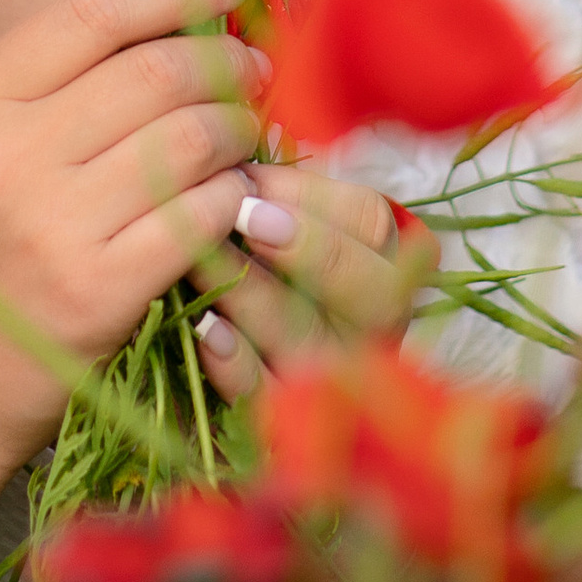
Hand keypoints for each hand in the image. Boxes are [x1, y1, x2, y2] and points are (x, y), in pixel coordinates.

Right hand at [0, 0, 270, 483]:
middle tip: (252, 73)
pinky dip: (236, 200)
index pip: (92, 12)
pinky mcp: (97, 293)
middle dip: (224, 61)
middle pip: (154, 70)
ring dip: (239, 130)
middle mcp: (4, 153)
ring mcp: (51, 225)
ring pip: (188, 138)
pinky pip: (200, 217)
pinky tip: (239, 203)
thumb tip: (158, 24)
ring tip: (246, 138)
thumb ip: (42, 92)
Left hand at [192, 165, 426, 398]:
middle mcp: (373, 327)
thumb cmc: (259, 264)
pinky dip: (237, 365)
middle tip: (244, 218)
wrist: (230, 367)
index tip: (246, 178)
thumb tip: (231, 154)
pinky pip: (269, 398)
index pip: (370, 222)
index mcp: (382, 262)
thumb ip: (272, 190)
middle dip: (309, 249)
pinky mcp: (288, 428)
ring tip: (199, 258)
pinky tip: (206, 330)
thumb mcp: (280, 222)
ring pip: (311, 340)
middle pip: (371, 291)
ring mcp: (336, 381)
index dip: (310, 198)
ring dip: (254, 295)